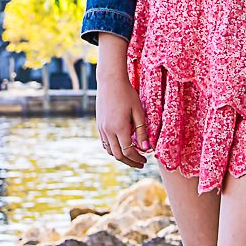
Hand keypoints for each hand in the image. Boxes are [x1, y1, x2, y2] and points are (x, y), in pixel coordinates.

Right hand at [94, 34, 149, 167]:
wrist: (110, 81)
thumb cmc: (127, 93)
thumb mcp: (138, 111)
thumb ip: (142, 130)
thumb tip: (147, 148)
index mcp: (119, 128)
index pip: (129, 151)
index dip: (137, 159)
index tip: (145, 161)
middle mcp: (108, 131)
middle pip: (118, 155)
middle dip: (130, 162)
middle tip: (140, 164)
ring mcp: (102, 128)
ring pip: (110, 151)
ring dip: (121, 157)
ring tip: (132, 156)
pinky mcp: (99, 125)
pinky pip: (105, 143)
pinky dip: (113, 149)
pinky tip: (121, 147)